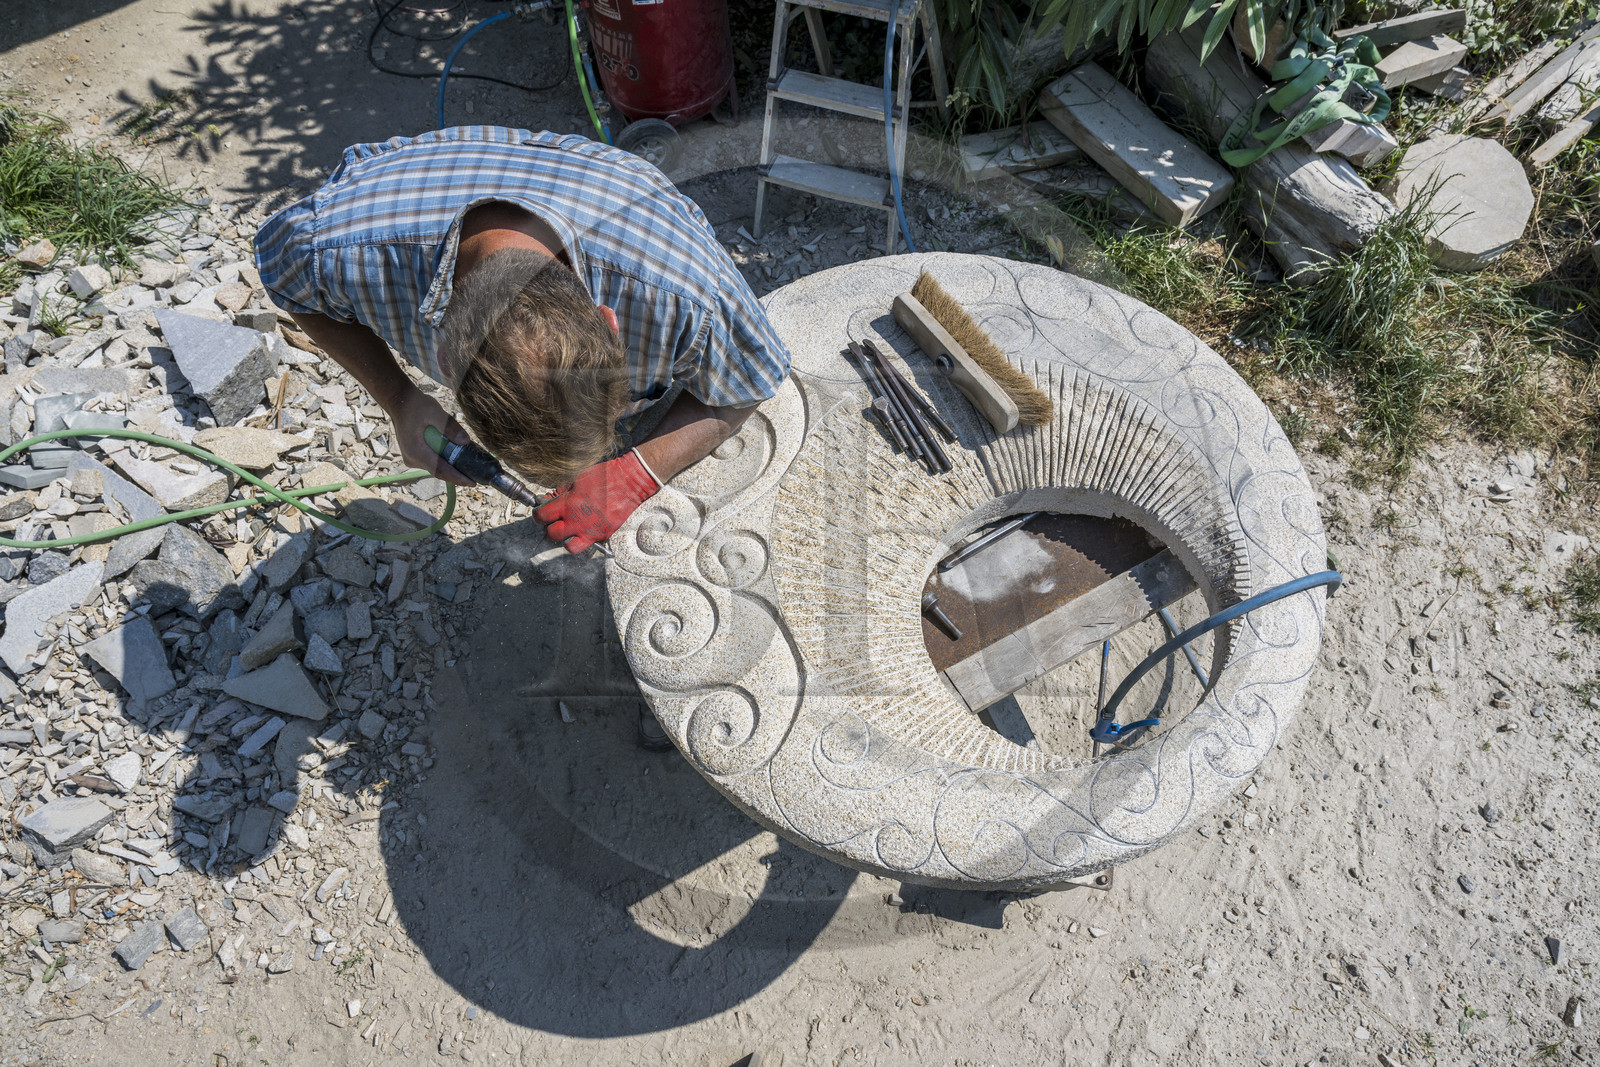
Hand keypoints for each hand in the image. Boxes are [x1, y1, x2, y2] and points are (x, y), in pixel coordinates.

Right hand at [389, 386, 473, 486]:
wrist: (400, 403)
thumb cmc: (416, 406)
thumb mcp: (435, 411)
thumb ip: (450, 427)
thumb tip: (465, 441)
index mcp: (416, 451)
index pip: (440, 470)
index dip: (457, 478)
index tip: (472, 483)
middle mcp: (412, 459)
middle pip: (439, 471)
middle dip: (458, 475)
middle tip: (477, 476)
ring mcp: (412, 458)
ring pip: (436, 467)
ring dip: (451, 467)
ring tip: (470, 466)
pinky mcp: (414, 456)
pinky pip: (432, 462)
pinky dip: (444, 460)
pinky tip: (456, 457)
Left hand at [535, 451, 660, 552]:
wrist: (630, 483)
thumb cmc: (605, 476)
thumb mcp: (578, 478)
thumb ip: (563, 491)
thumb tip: (554, 498)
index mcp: (568, 504)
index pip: (542, 517)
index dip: (538, 515)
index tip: (541, 514)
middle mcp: (577, 521)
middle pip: (552, 535)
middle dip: (550, 529)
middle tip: (555, 523)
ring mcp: (591, 531)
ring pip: (569, 547)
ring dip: (566, 540)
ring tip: (570, 532)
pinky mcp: (603, 535)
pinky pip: (589, 544)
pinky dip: (585, 539)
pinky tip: (587, 529)